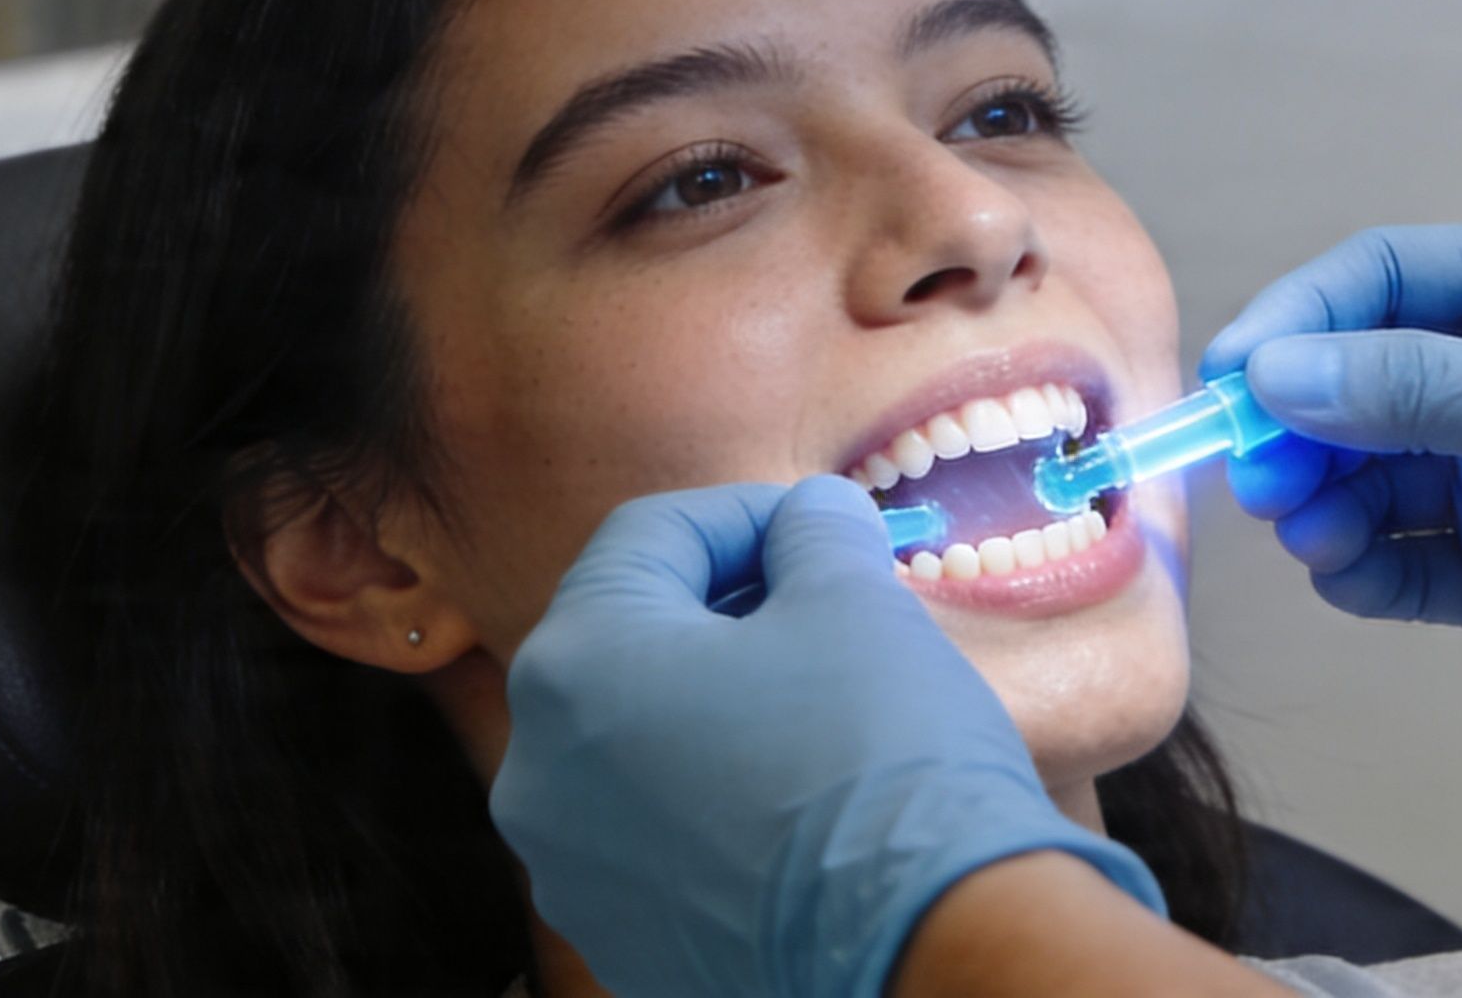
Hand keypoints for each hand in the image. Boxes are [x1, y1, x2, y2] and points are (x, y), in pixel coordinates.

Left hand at [491, 475, 1165, 997]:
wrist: (923, 947)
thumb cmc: (876, 759)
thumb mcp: (853, 598)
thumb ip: (814, 532)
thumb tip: (809, 521)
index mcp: (570, 665)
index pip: (647, 537)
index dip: (744, 514)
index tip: (818, 526)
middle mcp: (538, 772)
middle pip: (629, 641)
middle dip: (727, 611)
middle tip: (822, 608)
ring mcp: (572, 871)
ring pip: (638, 743)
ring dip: (717, 706)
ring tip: (818, 704)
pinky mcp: (622, 940)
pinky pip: (657, 834)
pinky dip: (715, 796)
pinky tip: (800, 796)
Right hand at [1205, 223, 1461, 799]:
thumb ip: (1412, 390)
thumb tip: (1272, 372)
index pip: (1380, 280)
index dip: (1298, 322)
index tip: (1233, 378)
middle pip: (1355, 382)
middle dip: (1297, 424)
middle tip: (1258, 476)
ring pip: (1365, 474)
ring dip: (1322, 500)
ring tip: (1315, 531)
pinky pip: (1399, 557)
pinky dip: (1360, 567)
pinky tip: (1352, 575)